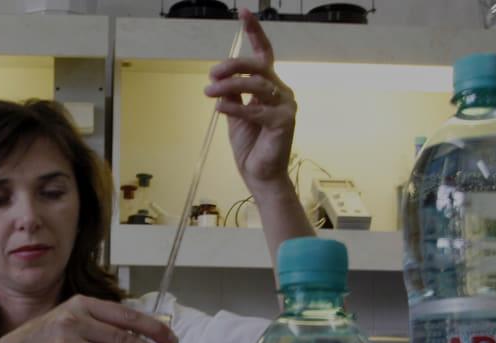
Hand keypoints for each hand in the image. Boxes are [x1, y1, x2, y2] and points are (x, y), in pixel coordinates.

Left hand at [205, 8, 296, 190]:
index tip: (243, 11)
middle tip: (212, 73)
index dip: (254, 32)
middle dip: (233, 64)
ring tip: (209, 91)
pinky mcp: (284, 122)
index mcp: (270, 85)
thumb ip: (231, 93)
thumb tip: (219, 78)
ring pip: (256, 85)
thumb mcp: (235, 112)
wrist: (259, 173)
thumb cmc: (249, 144)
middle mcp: (281, 91)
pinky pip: (255, 109)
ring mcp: (286, 106)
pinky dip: (235, 107)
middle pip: (258, 65)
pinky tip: (219, 107)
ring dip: (229, 86)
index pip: (263, 53)